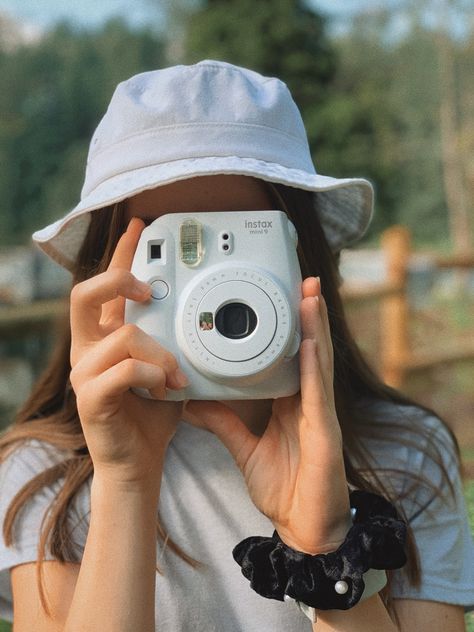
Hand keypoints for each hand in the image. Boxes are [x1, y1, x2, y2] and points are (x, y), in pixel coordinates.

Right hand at [69, 218, 187, 490]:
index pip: (107, 286)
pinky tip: (163, 390)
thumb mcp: (167, 366)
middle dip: (117, 280)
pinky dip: (153, 375)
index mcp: (105, 337)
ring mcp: (84, 372)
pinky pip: (125, 369)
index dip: (121, 252)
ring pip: (124, 335)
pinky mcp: (90, 397)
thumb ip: (173, 341)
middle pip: (85, 293)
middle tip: (143, 287)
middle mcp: (88, 348)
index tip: (139, 225)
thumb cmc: (153, 412)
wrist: (139, 460)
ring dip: (160, 353)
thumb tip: (200, 316)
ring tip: (176, 375)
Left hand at [184, 277, 350, 552]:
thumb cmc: (284, 485)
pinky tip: (312, 340)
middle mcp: (309, 401)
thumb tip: (192, 400)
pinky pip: (319, 391)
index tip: (281, 297)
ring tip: (310, 293)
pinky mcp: (324, 430)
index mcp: (292, 402)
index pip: (291, 356)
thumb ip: (221, 421)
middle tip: (302, 278)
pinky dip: (315, 364)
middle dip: (306, 313)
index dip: (289, 326)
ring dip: (316, 326)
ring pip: (318, 361)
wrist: (304, 525)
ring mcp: (320, 413)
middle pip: (309, 349)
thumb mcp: (244, 446)